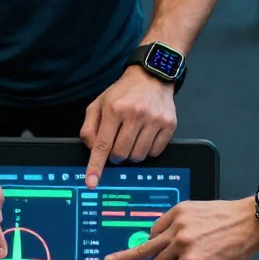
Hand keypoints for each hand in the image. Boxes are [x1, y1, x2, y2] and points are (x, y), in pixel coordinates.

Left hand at [81, 67, 177, 187]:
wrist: (152, 77)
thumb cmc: (123, 93)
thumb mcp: (99, 104)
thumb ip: (89, 128)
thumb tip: (92, 150)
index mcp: (115, 109)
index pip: (102, 145)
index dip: (96, 166)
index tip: (92, 182)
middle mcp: (135, 114)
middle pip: (121, 155)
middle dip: (116, 155)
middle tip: (117, 144)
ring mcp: (154, 120)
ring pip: (138, 156)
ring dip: (131, 154)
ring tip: (132, 139)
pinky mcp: (169, 125)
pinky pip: (155, 152)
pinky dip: (147, 150)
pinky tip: (145, 137)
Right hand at [104, 198, 258, 259]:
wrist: (249, 221)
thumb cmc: (237, 249)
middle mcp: (181, 243)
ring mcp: (178, 225)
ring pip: (150, 244)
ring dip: (154, 251)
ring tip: (159, 250)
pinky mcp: (178, 210)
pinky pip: (156, 227)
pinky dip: (157, 234)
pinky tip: (165, 236)